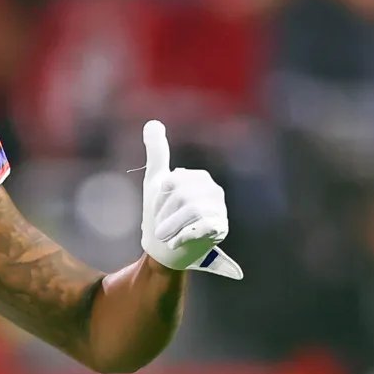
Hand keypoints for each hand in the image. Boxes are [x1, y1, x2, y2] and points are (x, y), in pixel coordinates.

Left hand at [141, 120, 242, 279]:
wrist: (163, 250)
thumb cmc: (160, 215)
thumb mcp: (155, 180)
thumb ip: (157, 152)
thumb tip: (152, 122)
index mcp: (200, 178)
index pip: (173, 183)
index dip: (160, 199)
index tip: (160, 209)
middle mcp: (214, 192)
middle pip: (181, 196)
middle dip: (164, 214)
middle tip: (164, 225)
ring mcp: (220, 211)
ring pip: (189, 211)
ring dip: (171, 227)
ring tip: (169, 234)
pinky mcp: (220, 230)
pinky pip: (199, 227)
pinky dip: (181, 237)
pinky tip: (178, 242)